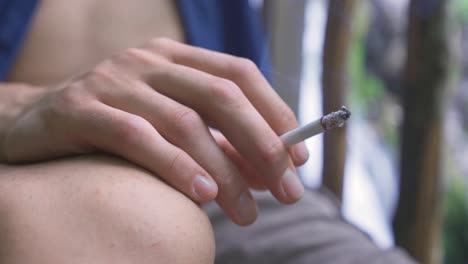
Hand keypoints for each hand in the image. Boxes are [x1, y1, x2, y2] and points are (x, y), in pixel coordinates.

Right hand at [1, 38, 308, 224]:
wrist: (32, 120)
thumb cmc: (114, 125)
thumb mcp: (171, 127)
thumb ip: (217, 143)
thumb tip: (267, 170)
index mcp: (175, 58)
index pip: (239, 74)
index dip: (276, 113)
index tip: (298, 158)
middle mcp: (149, 61)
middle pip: (221, 95)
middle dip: (262, 145)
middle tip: (286, 191)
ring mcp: (115, 80)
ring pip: (185, 122)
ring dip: (225, 171)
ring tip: (246, 213)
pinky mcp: (82, 107)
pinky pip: (137, 137)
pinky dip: (175, 166)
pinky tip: (201, 194)